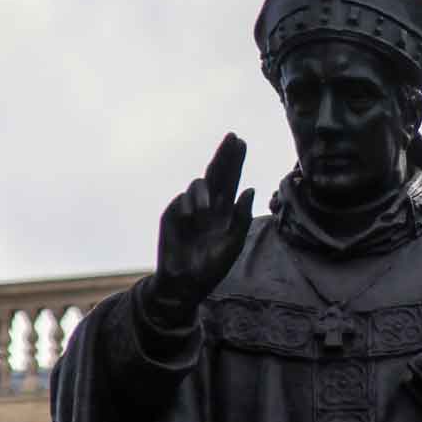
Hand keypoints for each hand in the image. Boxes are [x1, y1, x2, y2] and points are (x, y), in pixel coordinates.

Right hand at [147, 133, 254, 326]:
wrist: (184, 283)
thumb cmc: (212, 267)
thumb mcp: (233, 244)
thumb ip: (242, 218)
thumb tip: (250, 189)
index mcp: (225, 211)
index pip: (231, 180)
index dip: (235, 161)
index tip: (240, 141)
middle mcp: (208, 206)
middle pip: (216, 173)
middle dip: (224, 155)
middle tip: (233, 138)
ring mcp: (188, 208)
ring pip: (198, 185)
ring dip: (202, 193)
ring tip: (203, 211)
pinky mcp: (172, 215)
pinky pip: (180, 200)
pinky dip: (187, 206)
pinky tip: (191, 218)